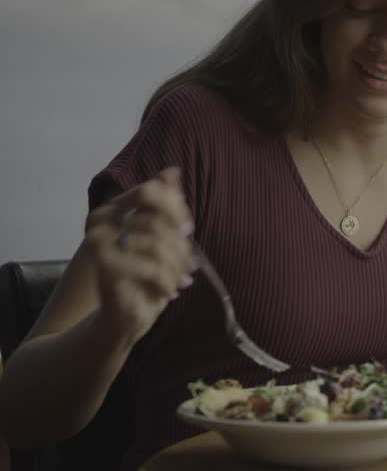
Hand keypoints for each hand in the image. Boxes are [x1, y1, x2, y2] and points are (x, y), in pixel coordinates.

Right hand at [84, 168, 194, 347]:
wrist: (123, 315)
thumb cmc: (144, 273)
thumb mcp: (161, 237)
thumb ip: (165, 204)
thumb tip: (172, 170)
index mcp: (112, 208)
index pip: (151, 191)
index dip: (174, 209)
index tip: (187, 229)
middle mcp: (100, 222)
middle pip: (158, 220)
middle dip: (180, 245)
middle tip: (188, 265)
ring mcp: (99, 245)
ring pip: (157, 243)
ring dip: (176, 265)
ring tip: (181, 280)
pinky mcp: (104, 271)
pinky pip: (150, 268)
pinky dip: (167, 281)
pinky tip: (171, 292)